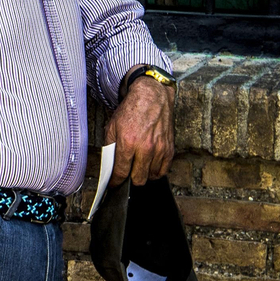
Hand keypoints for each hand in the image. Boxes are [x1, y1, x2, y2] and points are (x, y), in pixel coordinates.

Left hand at [105, 71, 174, 185]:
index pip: (121, 172)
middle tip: (126, 173)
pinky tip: (149, 165)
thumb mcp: (112, 126)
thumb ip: (110, 147)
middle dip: (130, 179)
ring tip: (138, 166)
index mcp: (128, 142)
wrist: (151, 96)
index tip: (114, 184)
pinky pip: (163, 170)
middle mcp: (145, 147)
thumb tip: (109, 165)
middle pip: (138, 179)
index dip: (116, 181)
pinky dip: (155, 171)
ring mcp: (159, 149)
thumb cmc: (132, 110)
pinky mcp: (169, 148)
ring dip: (143, 174)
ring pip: (150, 176)